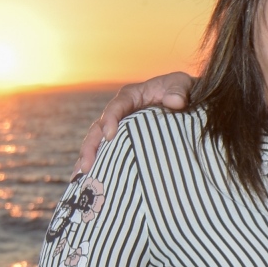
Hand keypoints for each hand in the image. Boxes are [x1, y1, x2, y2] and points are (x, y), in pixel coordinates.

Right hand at [74, 73, 193, 174]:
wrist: (187, 102)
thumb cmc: (182, 91)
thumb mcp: (181, 84)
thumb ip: (177, 90)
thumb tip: (176, 102)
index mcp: (130, 96)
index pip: (116, 107)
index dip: (110, 119)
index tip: (110, 136)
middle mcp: (119, 112)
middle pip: (98, 128)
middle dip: (90, 146)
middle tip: (87, 165)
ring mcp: (119, 128)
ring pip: (97, 143)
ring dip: (87, 159)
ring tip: (80, 177)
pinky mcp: (122, 142)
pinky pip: (105, 153)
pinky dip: (97, 166)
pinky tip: (88, 182)